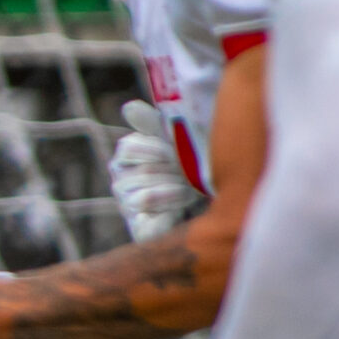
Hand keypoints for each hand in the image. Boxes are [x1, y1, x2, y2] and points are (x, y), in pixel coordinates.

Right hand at [110, 101, 200, 242]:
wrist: (218, 203)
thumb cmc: (199, 166)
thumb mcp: (181, 141)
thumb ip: (156, 123)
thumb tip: (128, 108)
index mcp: (127, 156)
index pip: (128, 148)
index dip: (158, 150)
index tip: (179, 152)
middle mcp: (121, 181)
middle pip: (142, 173)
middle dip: (175, 174)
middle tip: (195, 176)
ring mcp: (127, 206)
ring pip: (145, 197)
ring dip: (177, 194)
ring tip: (192, 193)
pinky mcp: (139, 230)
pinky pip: (149, 222)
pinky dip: (170, 216)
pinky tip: (182, 212)